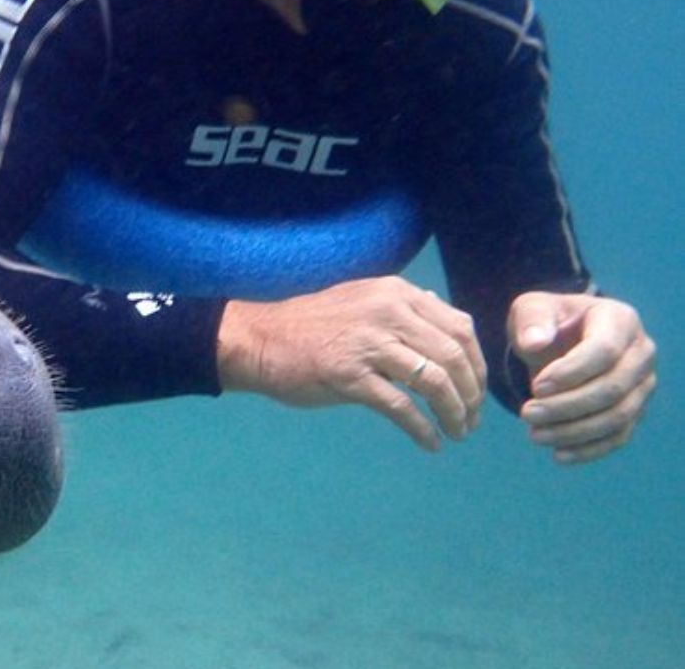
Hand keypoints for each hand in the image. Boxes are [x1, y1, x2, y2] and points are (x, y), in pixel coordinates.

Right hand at [216, 276, 486, 450]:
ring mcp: (369, 344)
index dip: (477, 365)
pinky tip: (430, 443)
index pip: (460, 328)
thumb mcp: (361, 300)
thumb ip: (402, 308)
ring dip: (455, 413)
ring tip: (458, 433)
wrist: (259, 340)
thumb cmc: (310, 325)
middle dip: (471, 394)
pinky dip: (423, 429)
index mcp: (396, 293)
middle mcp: (389, 312)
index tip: (476, 391)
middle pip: (454, 356)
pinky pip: (400, 406)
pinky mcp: (350, 376)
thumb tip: (443, 313)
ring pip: (434, 381)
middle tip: (471, 419)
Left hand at [510, 292, 655, 464]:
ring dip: (575, 431)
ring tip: (534, 434)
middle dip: (567, 406)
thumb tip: (535, 343)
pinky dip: (589, 449)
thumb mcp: (531, 309)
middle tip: (527, 414)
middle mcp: (641, 353)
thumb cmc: (547, 322)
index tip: (536, 387)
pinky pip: (619, 436)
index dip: (571, 373)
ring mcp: (643, 385)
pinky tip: (558, 454)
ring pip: (618, 417)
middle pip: (613, 389)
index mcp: (620, 320)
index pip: (604, 351)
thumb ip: (531, 320)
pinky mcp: (635, 411)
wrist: (559, 339)